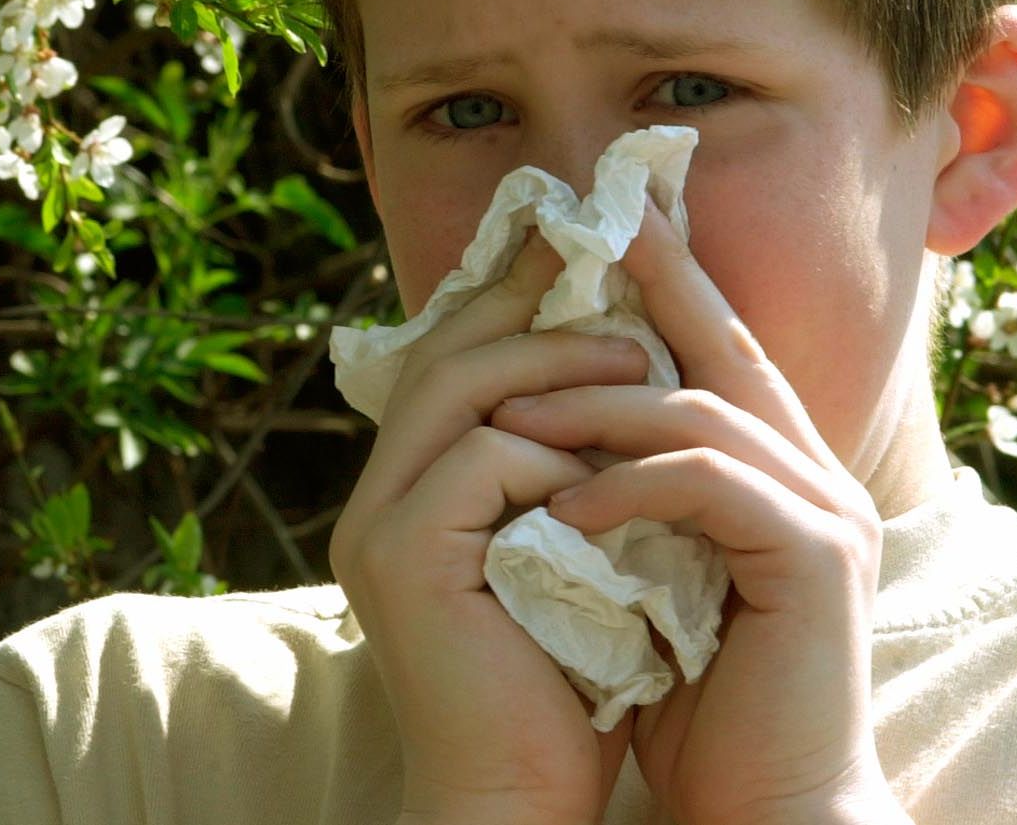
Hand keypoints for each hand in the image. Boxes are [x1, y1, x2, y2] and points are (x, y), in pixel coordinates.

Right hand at [331, 230, 644, 824]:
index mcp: (410, 495)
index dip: (505, 302)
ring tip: (638, 361)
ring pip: (459, 388)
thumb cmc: (564, 685)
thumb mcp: (570, 550)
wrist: (522, 800)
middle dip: (525, 301)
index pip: (447, 365)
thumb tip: (624, 367)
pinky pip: (484, 458)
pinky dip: (554, 457)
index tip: (572, 247)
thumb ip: (566, 471)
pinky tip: (605, 485)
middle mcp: (377, 500)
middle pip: (441, 354)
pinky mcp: (403, 555)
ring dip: (555, 362)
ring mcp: (379, 525)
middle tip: (605, 264)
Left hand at [488, 203, 910, 824]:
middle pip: (727, 349)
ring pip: (701, 411)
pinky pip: (707, 484)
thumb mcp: (650, 579)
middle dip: (658, 281)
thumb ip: (629, 502)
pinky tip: (564, 513)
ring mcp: (824, 511)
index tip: (607, 226)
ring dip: (596, 410)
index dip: (669, 285)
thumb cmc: (702, 705)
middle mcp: (814, 477)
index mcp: (778, 476)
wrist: (769, 808)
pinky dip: (629, 486)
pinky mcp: (814, 556)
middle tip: (589, 228)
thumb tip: (548, 434)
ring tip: (511, 422)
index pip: (719, 357)